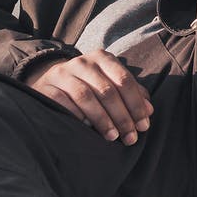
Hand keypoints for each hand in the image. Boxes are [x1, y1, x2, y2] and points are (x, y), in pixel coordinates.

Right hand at [23, 49, 152, 145]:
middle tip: (130, 138)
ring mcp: (63, 73)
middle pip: (107, 90)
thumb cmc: (89, 85)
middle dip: (122, 117)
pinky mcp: (47, 87)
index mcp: (103, 58)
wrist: (50, 81)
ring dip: (102, 119)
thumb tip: (149, 111)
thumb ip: (131, 94)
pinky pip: (64, 103)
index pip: (125, 80)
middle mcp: (83, 62)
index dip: (136, 105)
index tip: (143, 126)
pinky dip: (78, 117)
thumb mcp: (110, 83)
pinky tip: (87, 129)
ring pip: (86, 97)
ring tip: (112, 136)